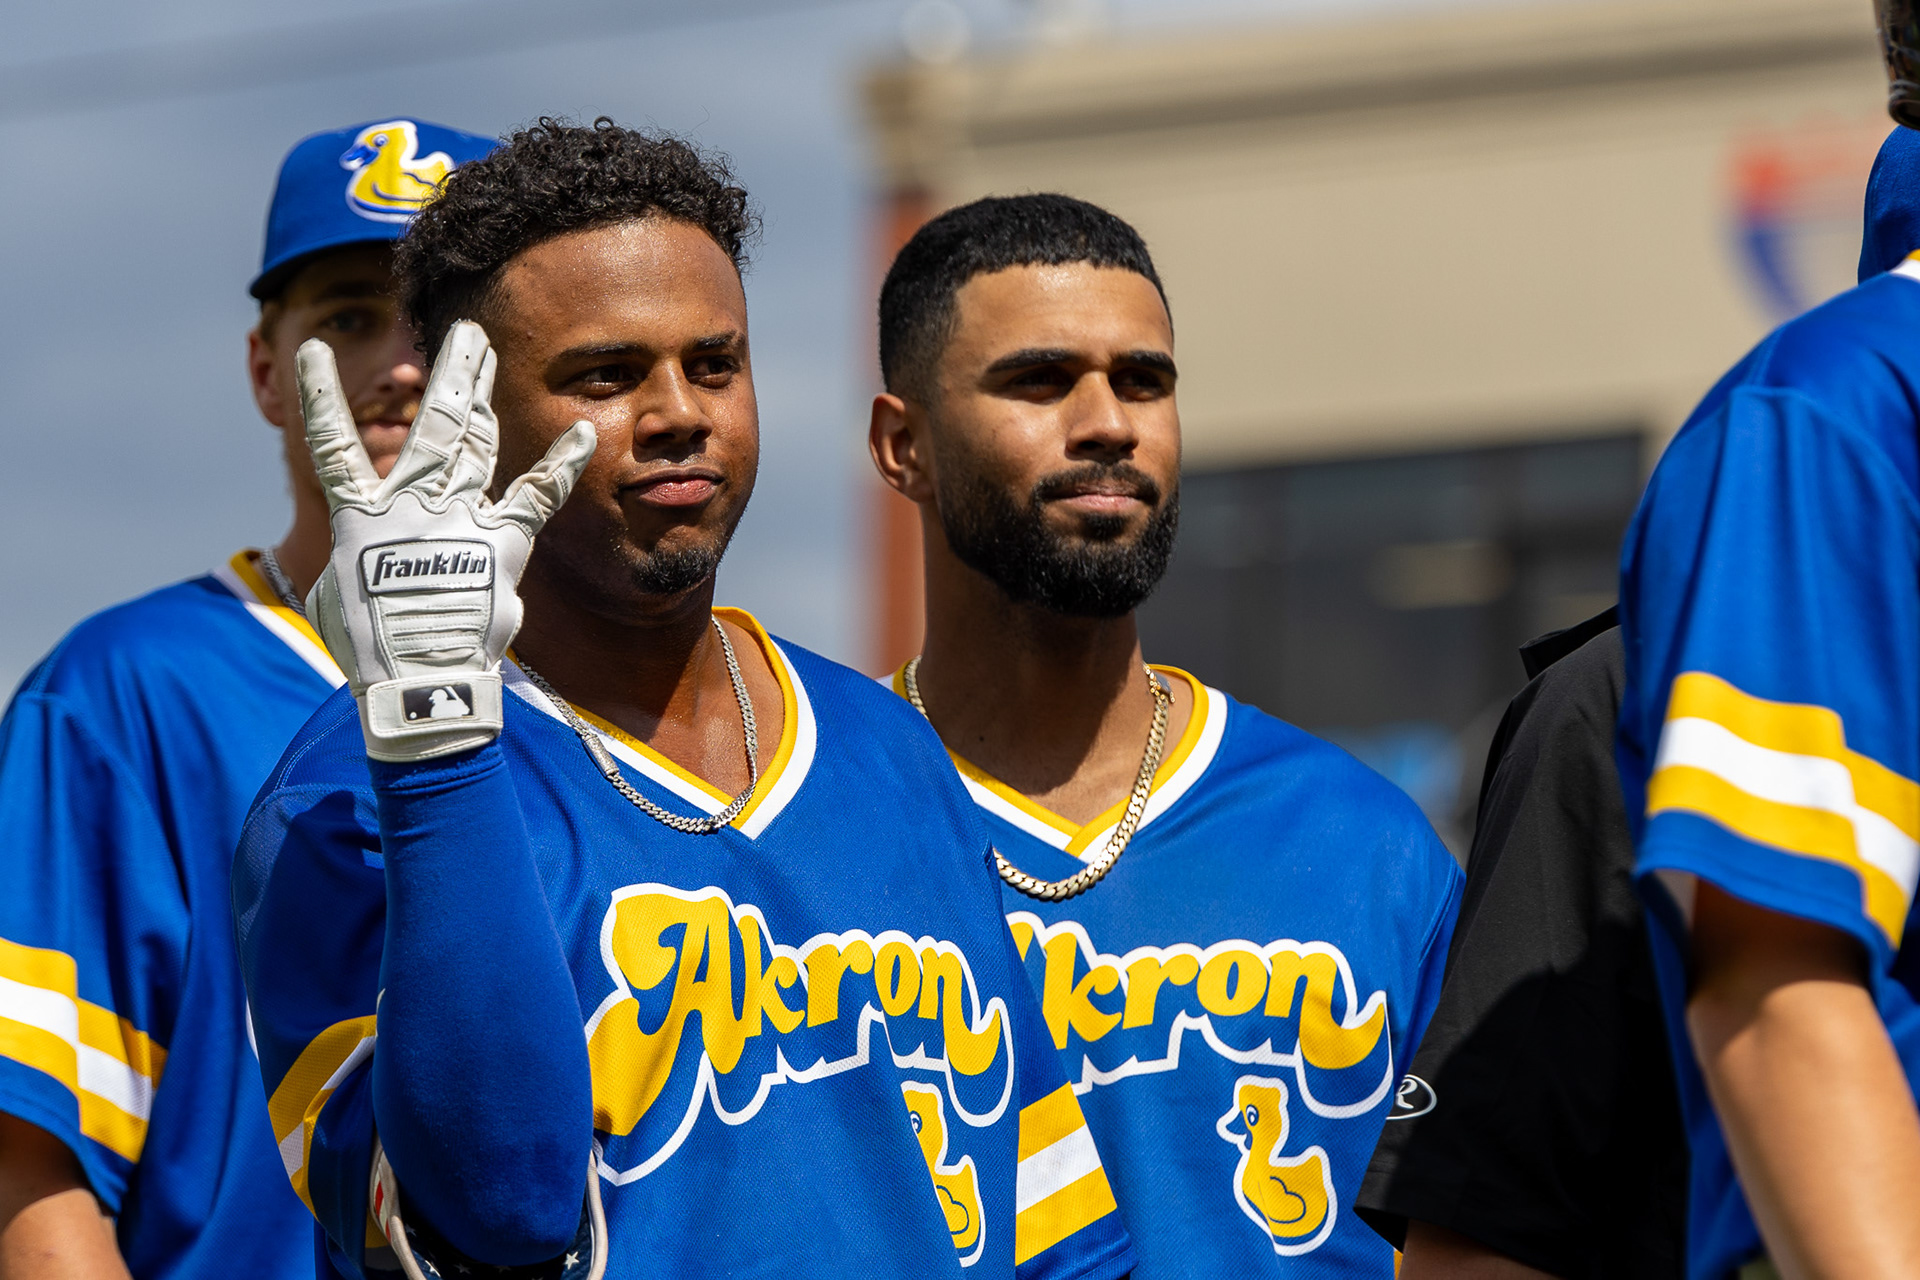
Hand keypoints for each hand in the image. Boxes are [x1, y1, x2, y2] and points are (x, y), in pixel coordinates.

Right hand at [298, 320, 595, 762]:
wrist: (421, 683)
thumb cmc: (370, 652)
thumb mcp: (335, 599)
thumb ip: (350, 564)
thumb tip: (356, 565)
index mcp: (361, 518)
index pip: (332, 446)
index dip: (321, 398)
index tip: (315, 351)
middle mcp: (412, 506)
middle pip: (433, 424)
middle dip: (450, 374)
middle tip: (465, 332)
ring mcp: (459, 519)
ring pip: (474, 440)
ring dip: (481, 391)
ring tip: (487, 349)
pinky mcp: (502, 545)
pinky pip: (536, 496)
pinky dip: (560, 464)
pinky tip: (582, 432)